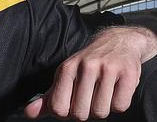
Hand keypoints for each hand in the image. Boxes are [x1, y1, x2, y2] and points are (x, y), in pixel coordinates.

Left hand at [24, 26, 156, 120]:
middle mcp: (86, 67)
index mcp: (66, 69)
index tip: (71, 105)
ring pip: (101, 112)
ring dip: (102, 109)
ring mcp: (107, 69)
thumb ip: (48, 97)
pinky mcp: (128, 73)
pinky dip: (119, 104)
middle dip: (85, 112)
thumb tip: (28, 113)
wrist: (118, 43)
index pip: (58, 107)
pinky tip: (116, 90)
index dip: (66, 114)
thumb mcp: (65, 77)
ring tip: (103, 94)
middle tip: (90, 99)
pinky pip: (120, 106)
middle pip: (80, 113)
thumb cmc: (87, 65)